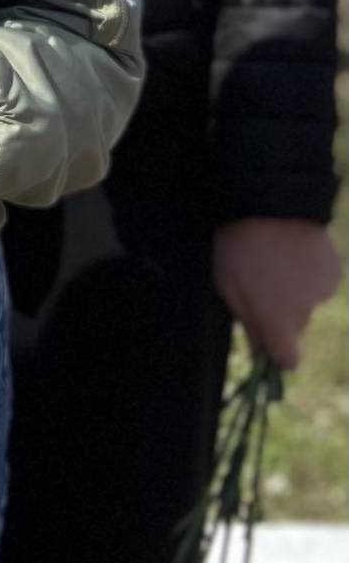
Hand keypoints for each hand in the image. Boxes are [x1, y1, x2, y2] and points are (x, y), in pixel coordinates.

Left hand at [212, 218, 340, 371]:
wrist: (270, 202)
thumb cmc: (237, 247)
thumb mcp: (228, 287)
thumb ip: (248, 324)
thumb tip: (260, 354)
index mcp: (277, 321)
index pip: (288, 361)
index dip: (277, 355)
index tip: (266, 343)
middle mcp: (306, 312)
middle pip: (294, 328)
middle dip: (280, 316)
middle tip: (260, 285)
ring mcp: (323, 291)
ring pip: (307, 304)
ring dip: (294, 293)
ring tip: (276, 262)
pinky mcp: (334, 271)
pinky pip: (319, 284)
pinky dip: (308, 276)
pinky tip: (293, 252)